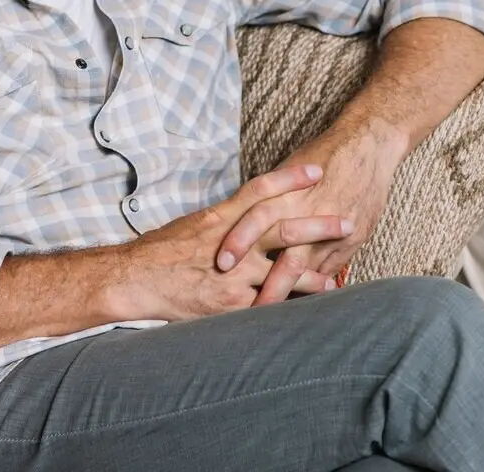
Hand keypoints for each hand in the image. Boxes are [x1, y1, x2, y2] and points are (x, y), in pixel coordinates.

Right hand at [115, 164, 352, 321]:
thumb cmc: (159, 251)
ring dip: (315, 275)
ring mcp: (235, 276)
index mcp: (220, 218)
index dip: (291, 179)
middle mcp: (232, 243)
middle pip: (284, 228)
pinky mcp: (232, 305)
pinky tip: (306, 313)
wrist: (136, 280)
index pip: (261, 191)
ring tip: (335, 279)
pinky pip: (269, 306)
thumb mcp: (193, 225)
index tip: (316, 170)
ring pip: (285, 272)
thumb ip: (224, 221)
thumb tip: (247, 217)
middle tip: (347, 221)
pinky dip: (290, 308)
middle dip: (319, 226)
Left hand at [217, 123, 401, 306]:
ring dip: (287, 289)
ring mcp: (333, 228)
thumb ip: (267, 196)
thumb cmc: (321, 155)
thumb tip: (237, 218)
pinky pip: (331, 268)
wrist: (367, 145)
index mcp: (287, 191)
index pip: (256, 218)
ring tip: (270, 312)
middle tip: (242, 302)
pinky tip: (304, 303)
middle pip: (280, 249)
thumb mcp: (288, 170)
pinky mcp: (353, 238)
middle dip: (263, 279)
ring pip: (305, 265)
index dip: (237, 240)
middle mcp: (309, 212)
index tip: (219, 263)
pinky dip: (316, 285)